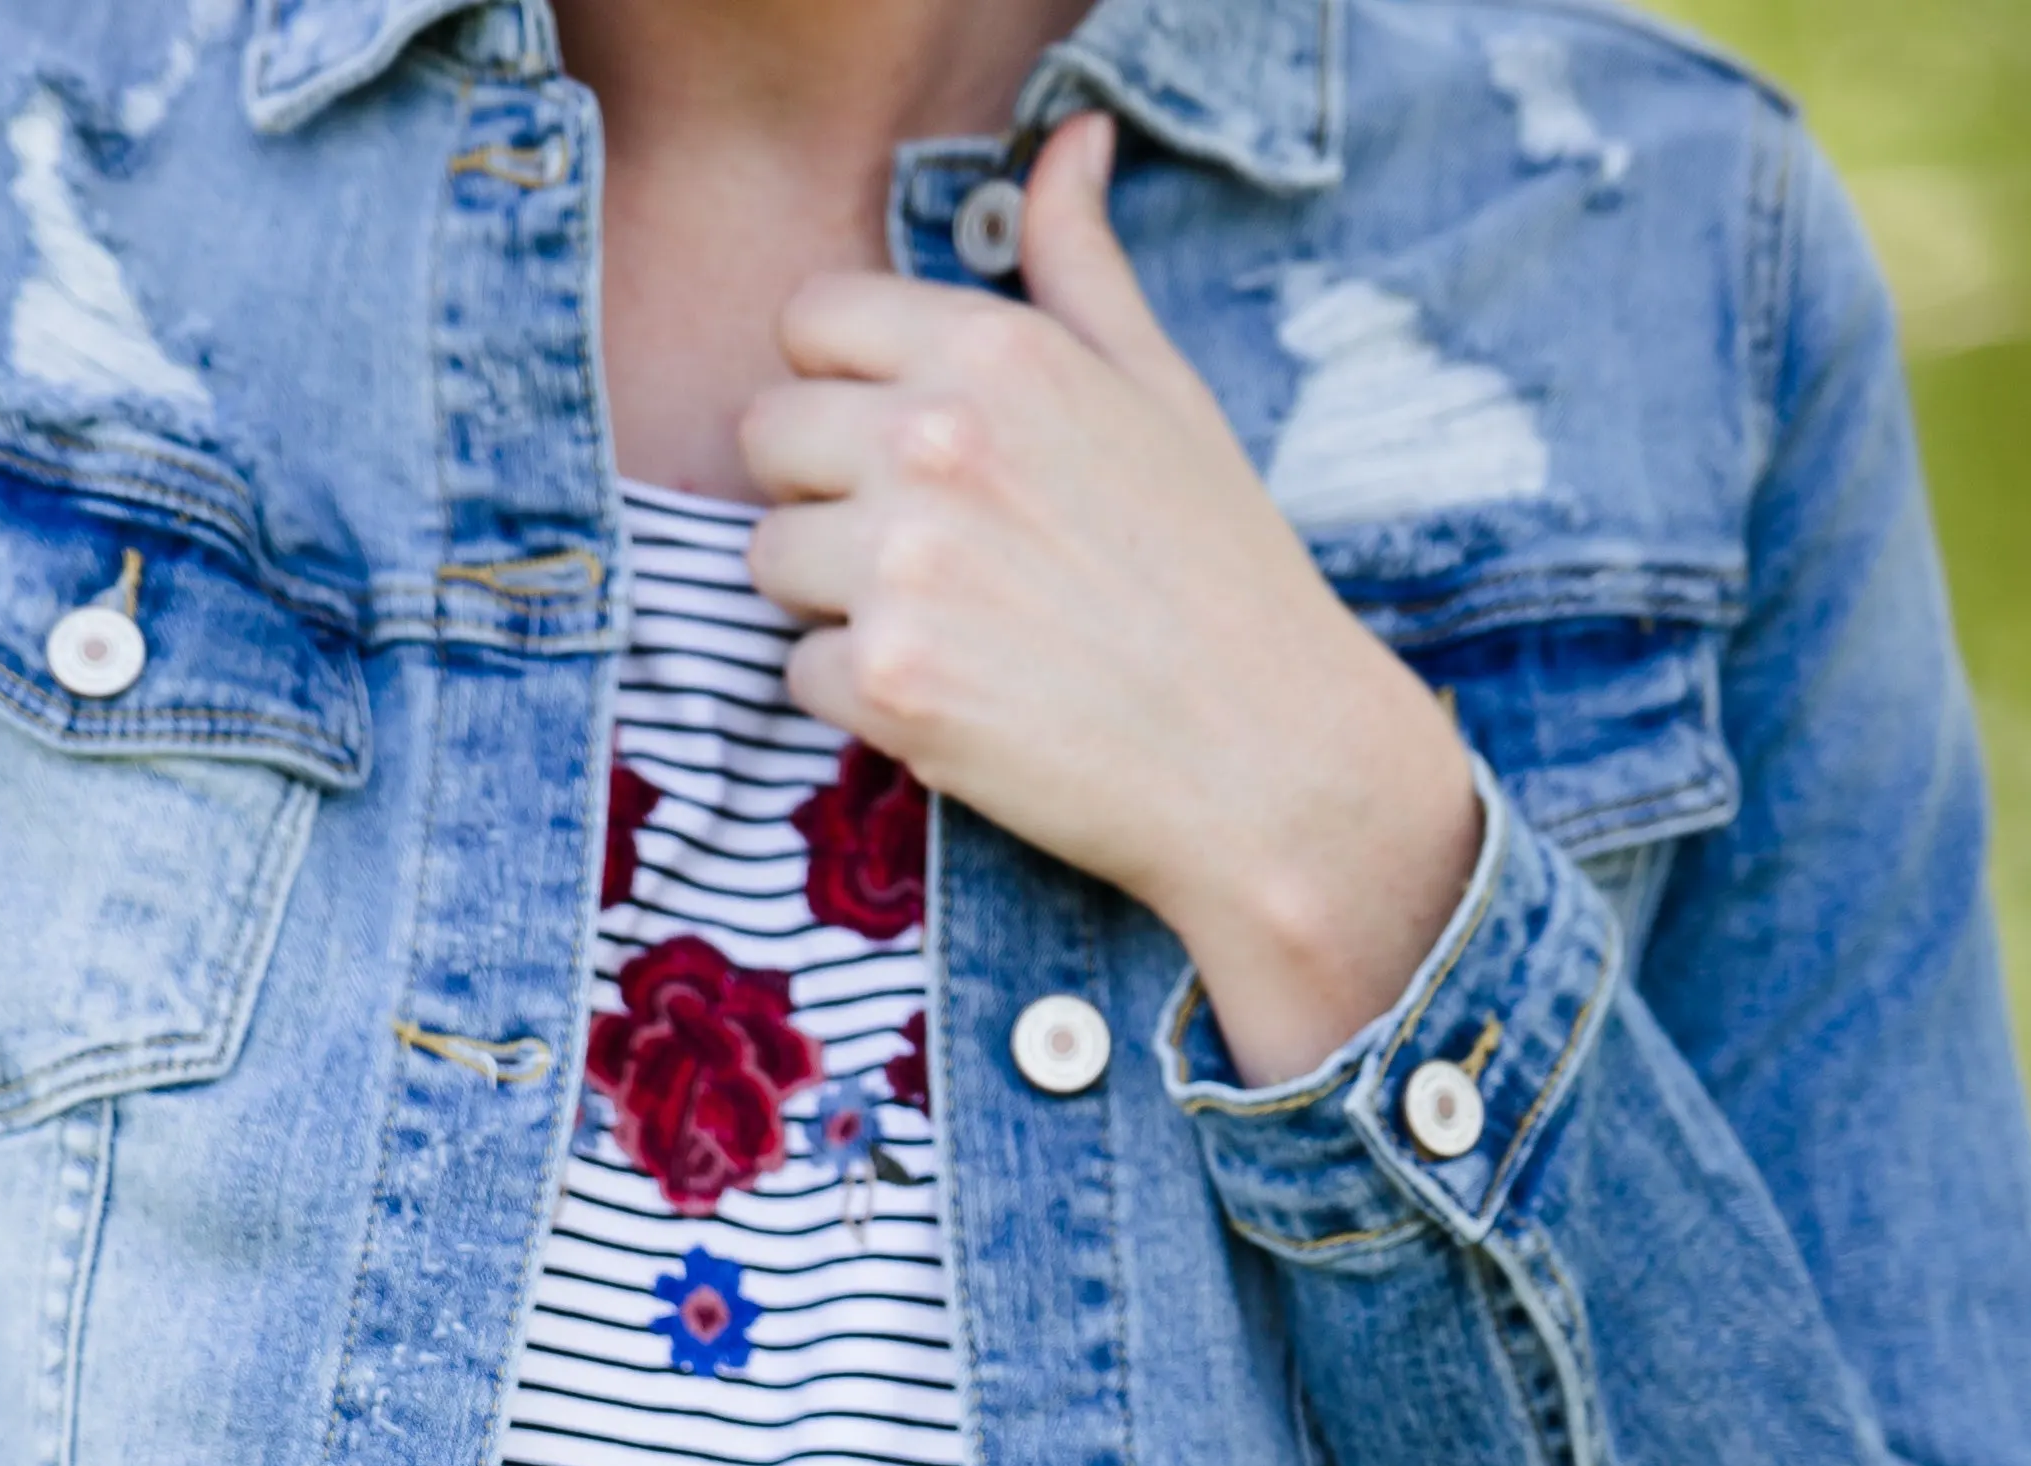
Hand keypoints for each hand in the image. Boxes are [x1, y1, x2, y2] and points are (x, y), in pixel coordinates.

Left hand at [739, 110, 1481, 1085]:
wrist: (1264, 756)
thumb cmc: (1220, 572)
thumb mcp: (1161, 389)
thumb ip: (1081, 268)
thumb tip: (1069, 144)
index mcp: (997, 351)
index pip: (809, 318)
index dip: (835, 383)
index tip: (889, 440)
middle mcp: (935, 440)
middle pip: (766, 435)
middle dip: (819, 490)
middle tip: (913, 548)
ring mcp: (902, 564)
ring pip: (768, 558)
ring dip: (827, 598)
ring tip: (938, 625)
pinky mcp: (885, 684)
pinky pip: (796, 673)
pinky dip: (855, 697)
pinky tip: (949, 701)